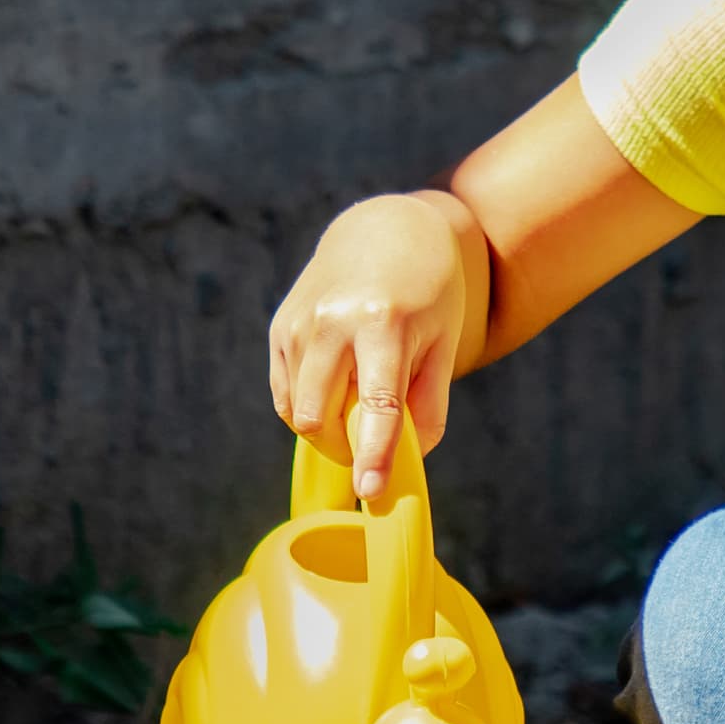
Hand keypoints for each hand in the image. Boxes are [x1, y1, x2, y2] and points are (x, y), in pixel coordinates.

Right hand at [269, 193, 475, 499]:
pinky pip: (283, 394)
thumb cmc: (429, 293)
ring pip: (295, 411)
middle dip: (341, 448)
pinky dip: (306, 407)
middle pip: (316, 417)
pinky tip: (334, 387)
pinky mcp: (280, 327)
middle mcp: (332, 321)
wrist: (387, 231)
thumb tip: (404, 462)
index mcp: (384, 324)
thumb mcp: (445, 344)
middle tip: (369, 445)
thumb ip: (428, 407)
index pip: (376, 404)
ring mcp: (299, 323)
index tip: (371, 492)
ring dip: (325, 428)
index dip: (373, 453)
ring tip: (357, 403)